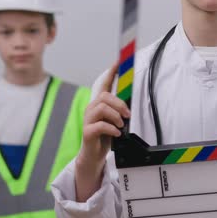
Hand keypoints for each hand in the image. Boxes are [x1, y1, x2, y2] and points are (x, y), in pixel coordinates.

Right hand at [74, 64, 130, 200]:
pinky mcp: (87, 132)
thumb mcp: (115, 121)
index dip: (111, 72)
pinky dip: (111, 128)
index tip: (118, 61)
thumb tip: (130, 106)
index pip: (104, 84)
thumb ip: (119, 111)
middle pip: (104, 96)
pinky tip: (116, 133)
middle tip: (127, 115)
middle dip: (119, 104)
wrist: (94, 156)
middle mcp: (91, 109)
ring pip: (102, 108)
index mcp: (99, 104)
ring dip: (115, 116)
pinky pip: (100, 125)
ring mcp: (88, 120)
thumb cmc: (105, 137)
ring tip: (120, 125)